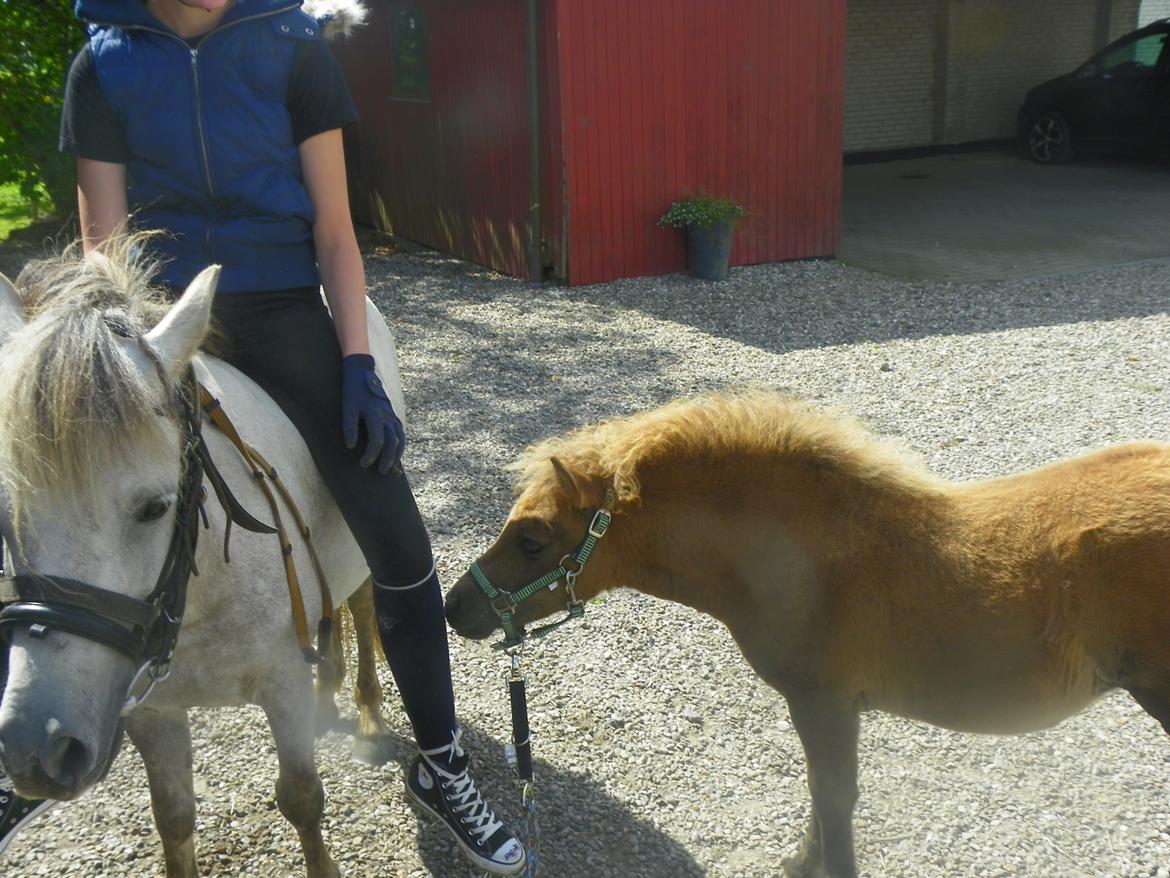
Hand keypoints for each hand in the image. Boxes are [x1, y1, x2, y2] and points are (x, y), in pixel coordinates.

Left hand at [340, 354, 404, 473]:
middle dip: (388, 458)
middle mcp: (387, 415)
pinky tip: (396, 452)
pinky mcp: (392, 413)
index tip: (363, 464)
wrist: (362, 372)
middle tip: (381, 472)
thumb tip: (350, 446)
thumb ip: (349, 427)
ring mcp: (391, 414)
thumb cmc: (352, 391)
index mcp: (375, 413)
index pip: (377, 440)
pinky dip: (400, 443)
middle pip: (392, 442)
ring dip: (397, 453)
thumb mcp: (347, 407)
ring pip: (400, 437)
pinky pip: (400, 431)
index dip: (371, 455)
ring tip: (391, 466)